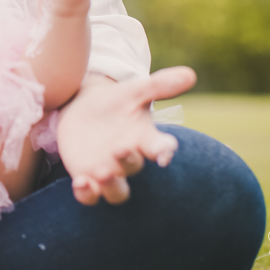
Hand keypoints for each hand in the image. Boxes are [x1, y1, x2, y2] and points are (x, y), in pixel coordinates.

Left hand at [56, 66, 195, 204]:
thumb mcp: (133, 91)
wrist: (83, 109)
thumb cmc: (116, 102)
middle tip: (120, 149)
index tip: (165, 150)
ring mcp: (108, 172)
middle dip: (129, 161)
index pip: (161, 147)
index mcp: (144, 139)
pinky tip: (79, 183)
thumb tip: (190, 74)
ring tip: (102, 173)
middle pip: (134, 168)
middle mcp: (128, 160)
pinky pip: (89, 196)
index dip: (164, 150)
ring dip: (111, 186)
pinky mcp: (86, 178)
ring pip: (116, 192)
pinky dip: (86, 193)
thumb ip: (159, 85)